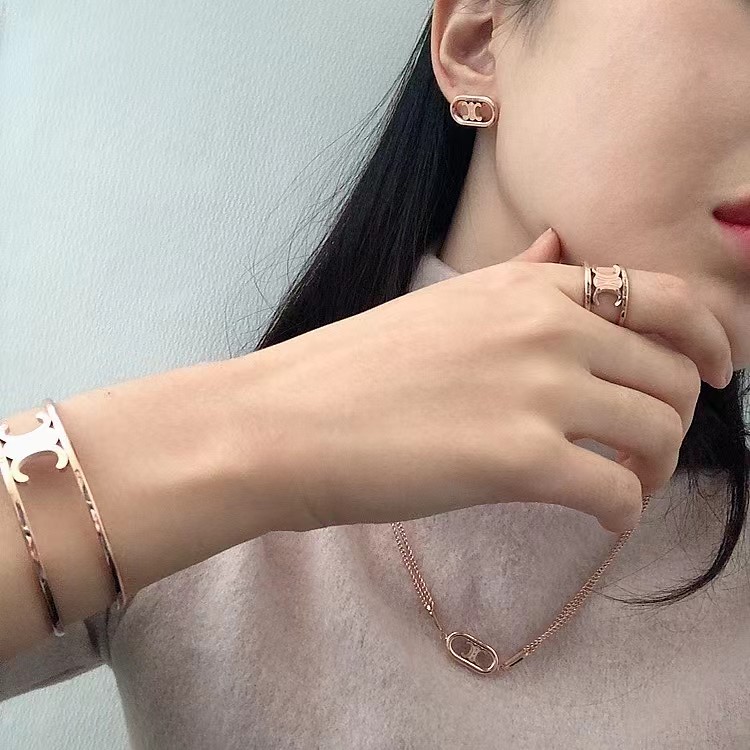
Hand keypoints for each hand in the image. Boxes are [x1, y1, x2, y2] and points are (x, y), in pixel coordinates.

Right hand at [250, 228, 731, 534]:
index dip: (710, 336)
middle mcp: (544, 325)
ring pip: (659, 431)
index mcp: (525, 285)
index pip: (661, 295)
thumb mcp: (442, 303)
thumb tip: (558, 246)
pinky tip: (601, 519)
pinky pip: (620, 491)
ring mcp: (536, 389)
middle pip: (673, 373)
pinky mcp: (519, 459)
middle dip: (678, 418)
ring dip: (657, 468)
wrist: (285, 421)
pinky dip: (625, 511)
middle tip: (648, 451)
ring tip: (624, 485)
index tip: (715, 371)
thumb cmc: (351, 370)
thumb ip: (515, 278)